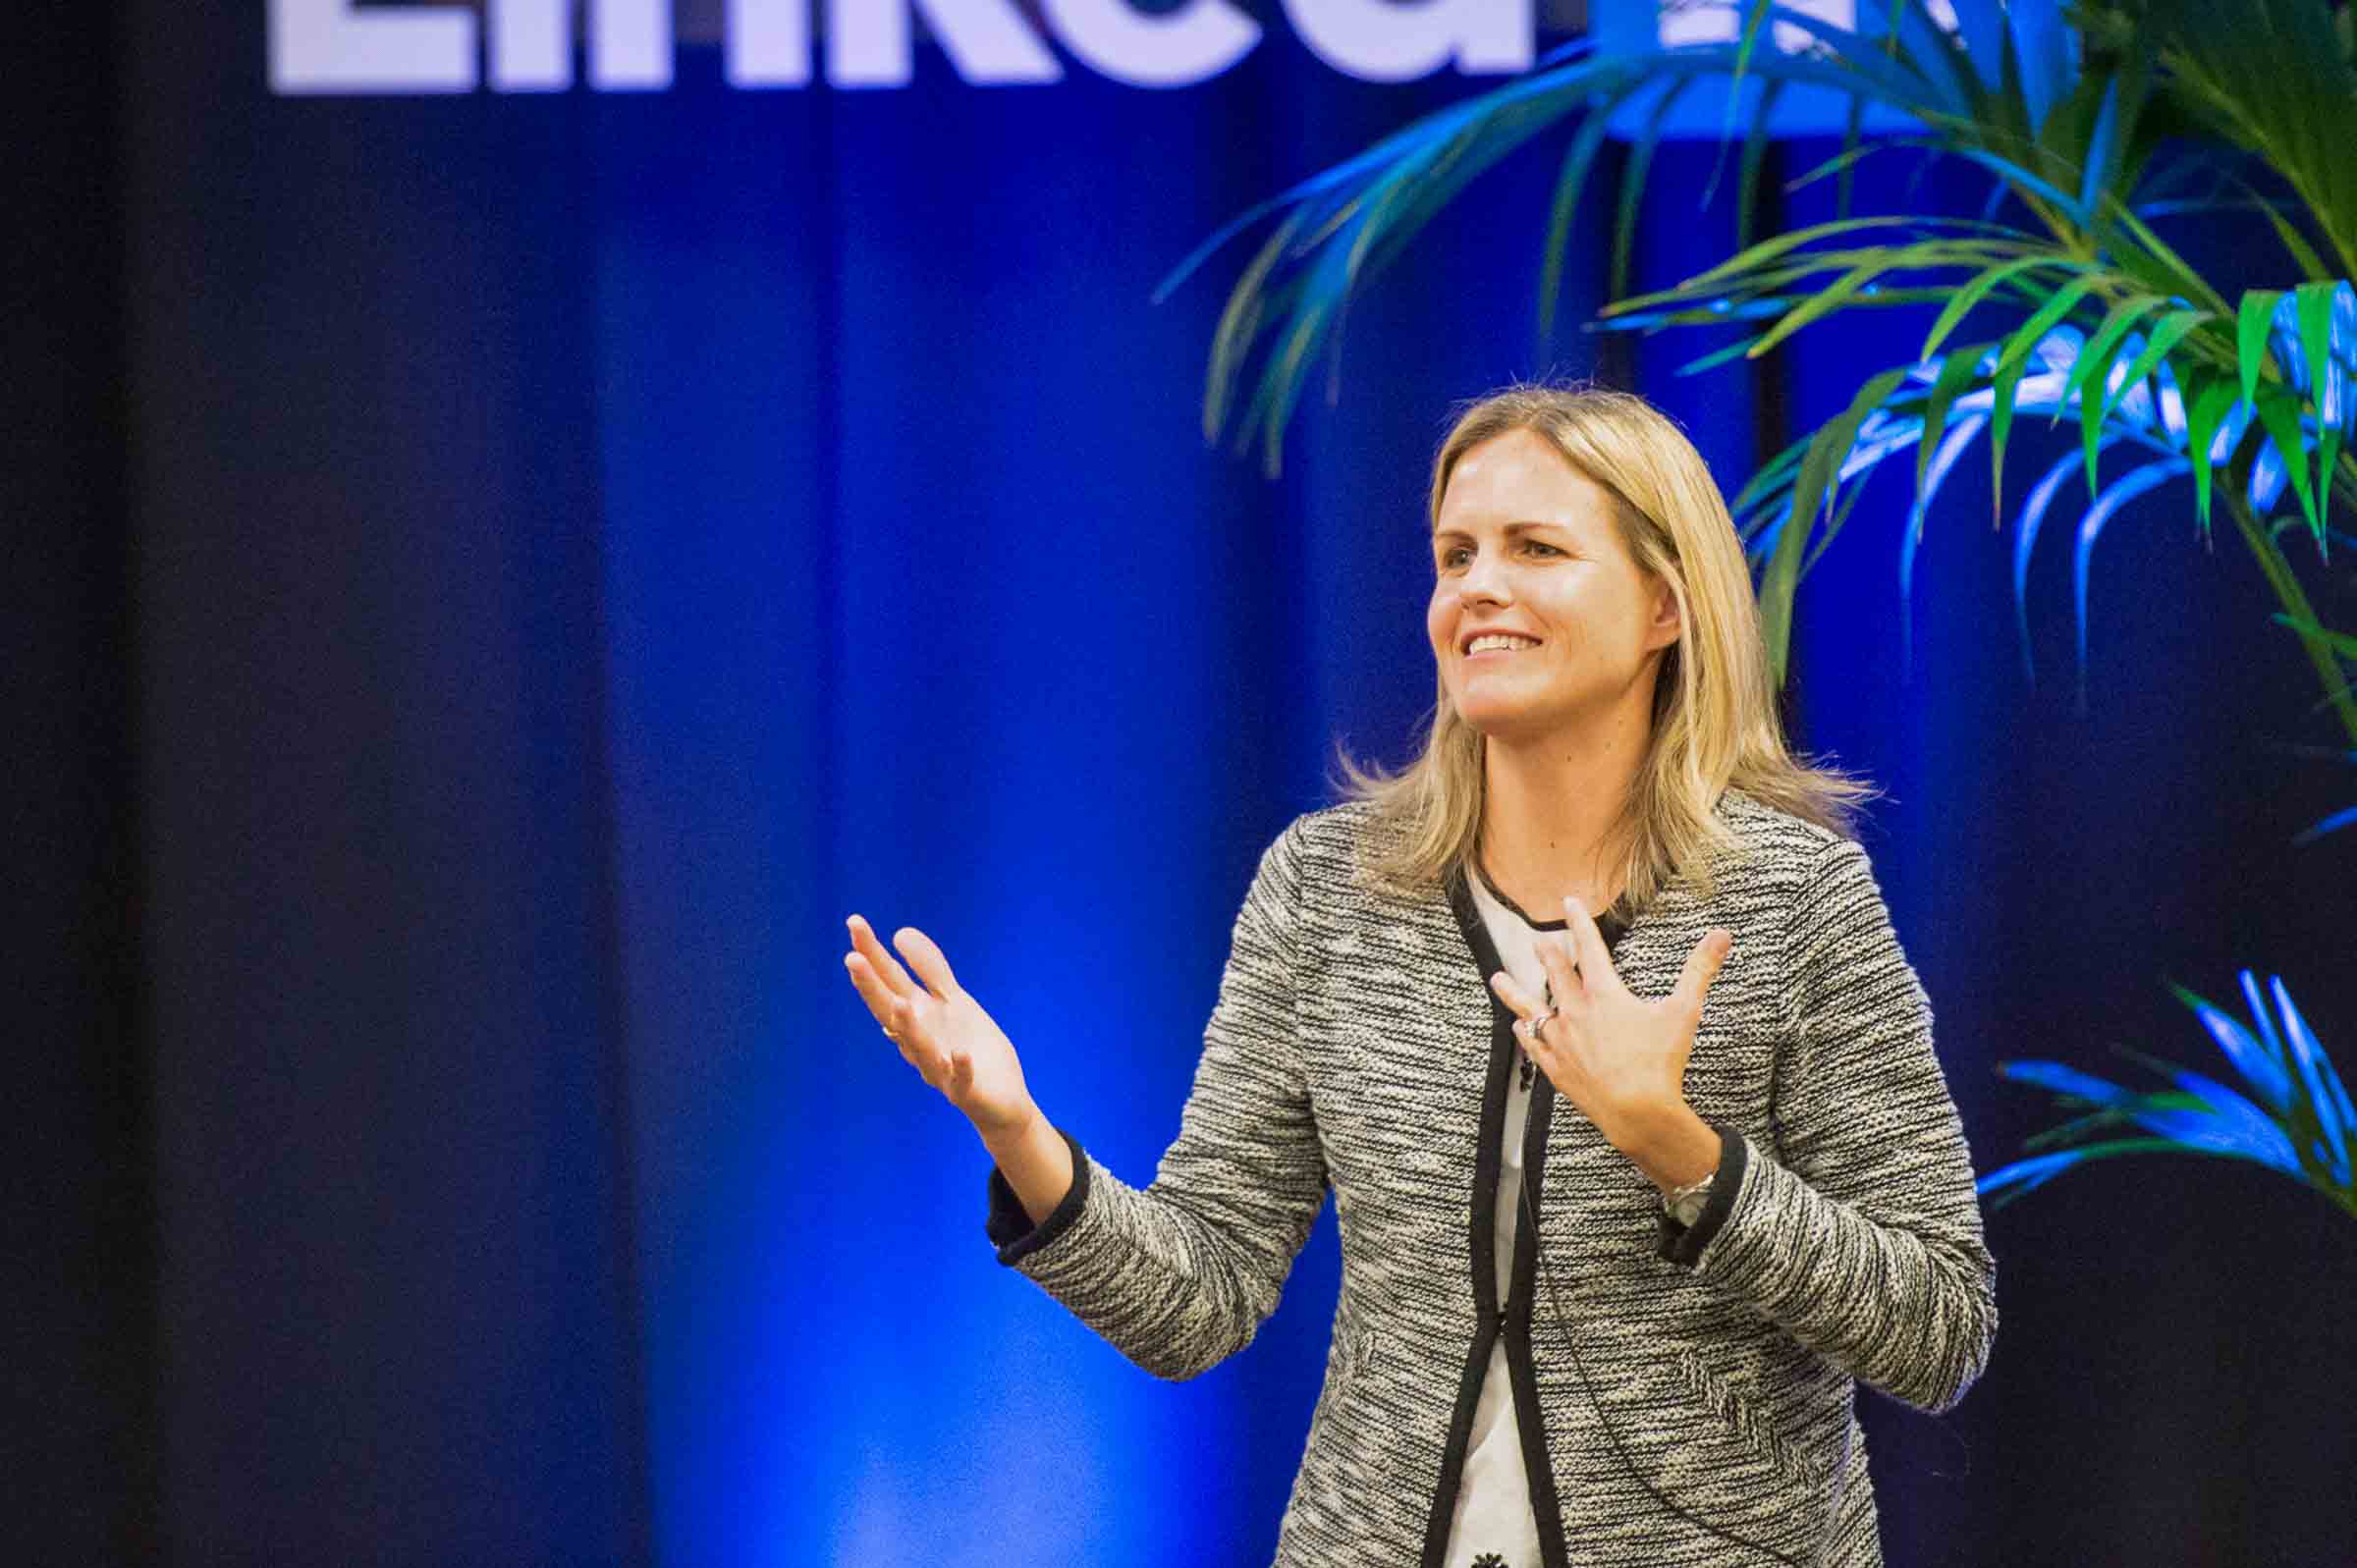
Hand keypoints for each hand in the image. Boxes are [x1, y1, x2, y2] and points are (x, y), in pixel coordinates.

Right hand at [843, 914, 1035, 1141]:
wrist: (1002, 1100)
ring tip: (901, 1004)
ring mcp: (941, 1069)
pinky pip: (962, 1080)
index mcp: (919, 1017)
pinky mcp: (967, 1091)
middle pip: (891, 1012)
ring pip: (920, 1049)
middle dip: (872, 987)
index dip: (872, 955)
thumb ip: (930, 970)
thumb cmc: (970, 1046)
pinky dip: (960, 1068)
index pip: (890, 982)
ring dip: (909, 1028)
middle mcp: (920, 1042)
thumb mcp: (954, 1002)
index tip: (855, 923)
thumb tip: (899, 933)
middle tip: (852, 958)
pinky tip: (959, 1054)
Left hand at [1487, 896, 1732, 1155]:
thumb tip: (1721, 935)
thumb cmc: (1662, 1062)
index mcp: (1604, 995)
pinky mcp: (1557, 1068)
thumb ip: (1700, 970)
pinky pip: (1534, 1045)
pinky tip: (1519, 1028)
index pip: (1590, 948)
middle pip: (1556, 975)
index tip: (1568, 902)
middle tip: (1538, 941)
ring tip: (1497, 978)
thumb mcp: (1685, 1011)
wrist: (1638, 1112)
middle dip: (1547, 954)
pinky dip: (1526, 1033)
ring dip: (1514, 991)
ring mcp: (1562, 1041)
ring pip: (1531, 1009)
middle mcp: (1576, 1013)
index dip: (1579, 922)